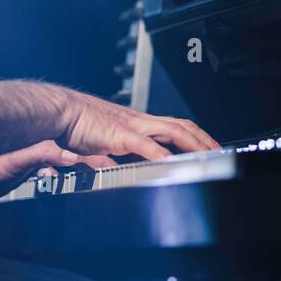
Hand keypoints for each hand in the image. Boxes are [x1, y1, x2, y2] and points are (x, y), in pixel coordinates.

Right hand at [55, 87, 218, 160]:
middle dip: (204, 140)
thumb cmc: (77, 126)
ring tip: (209, 158)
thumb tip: (131, 169)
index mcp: (138, 122)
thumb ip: (120, 155)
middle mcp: (140, 121)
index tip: (209, 149)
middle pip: (182, 126)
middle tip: (221, 154)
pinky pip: (146, 145)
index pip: (175, 126)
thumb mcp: (106, 142)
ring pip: (173, 131)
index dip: (196, 136)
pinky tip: (174, 165)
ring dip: (194, 145)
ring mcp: (132, 126)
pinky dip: (162, 155)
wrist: (60, 112)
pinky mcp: (120, 135)